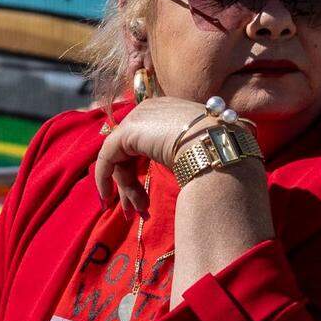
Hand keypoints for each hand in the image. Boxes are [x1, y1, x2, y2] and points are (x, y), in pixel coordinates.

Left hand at [95, 97, 214, 214]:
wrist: (216, 145)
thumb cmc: (213, 153)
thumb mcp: (192, 151)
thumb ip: (171, 154)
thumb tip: (159, 172)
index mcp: (166, 112)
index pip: (142, 142)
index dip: (136, 171)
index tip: (140, 198)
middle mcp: (149, 109)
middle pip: (129, 151)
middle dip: (129, 184)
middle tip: (135, 211)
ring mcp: (138, 117)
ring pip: (120, 157)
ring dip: (127, 188)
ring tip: (137, 211)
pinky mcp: (127, 130)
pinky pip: (107, 156)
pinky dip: (104, 177)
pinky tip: (107, 197)